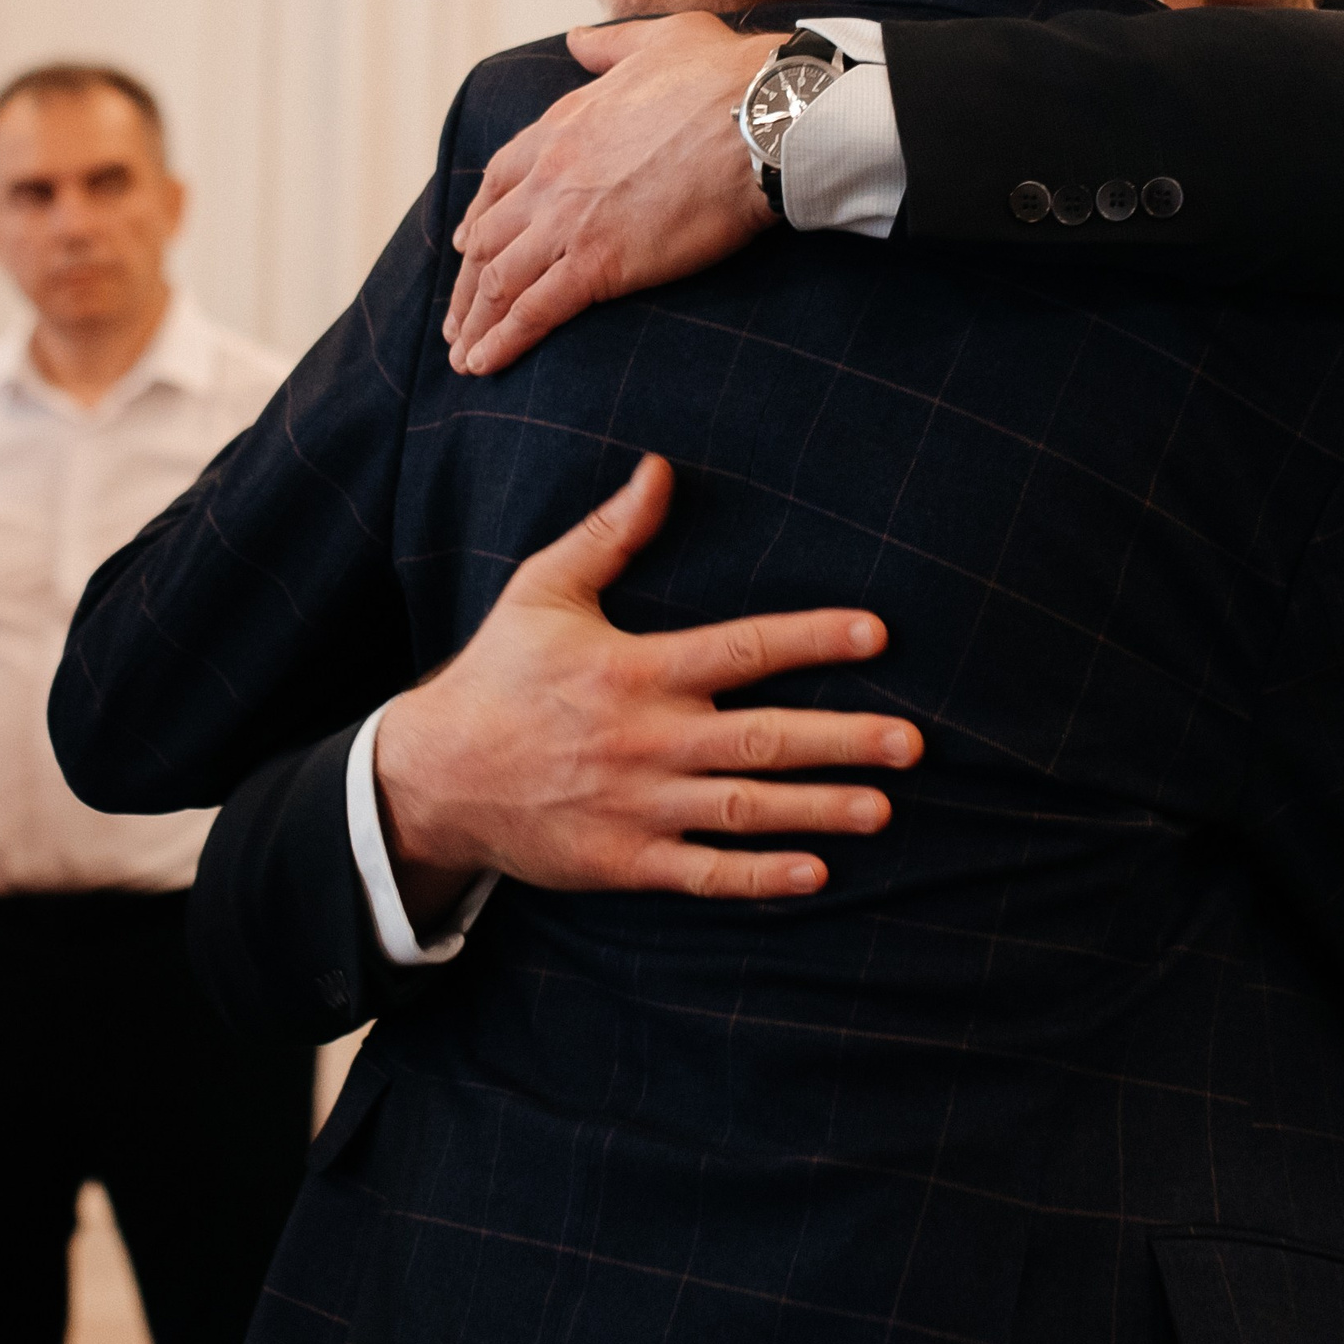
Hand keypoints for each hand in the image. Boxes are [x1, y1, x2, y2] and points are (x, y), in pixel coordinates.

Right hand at [373, 454, 915, 927]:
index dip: (813, 639)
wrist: (430, 777)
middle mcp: (646, 738)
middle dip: (843, 741)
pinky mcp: (623, 860)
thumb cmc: (498, 674)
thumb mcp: (544, 590)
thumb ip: (612, 534)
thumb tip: (661, 467)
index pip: (743, 648)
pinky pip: (704, 872)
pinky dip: (760, 876)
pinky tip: (816, 873)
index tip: (877, 633)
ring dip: (820, 809)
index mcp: (636, 669)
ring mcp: (638, 805)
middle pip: (763, 737)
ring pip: (746, 808)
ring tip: (884, 807)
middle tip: (913, 743)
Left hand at [443, 13, 781, 375]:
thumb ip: (608, 46)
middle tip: (457, 320)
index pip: (499, 180)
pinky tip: (485, 365)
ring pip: (499, 280)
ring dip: (474, 322)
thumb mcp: (657, 40)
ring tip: (462, 357)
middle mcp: (551, 174)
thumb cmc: (725, 77)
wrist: (761, 118)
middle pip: (489, 238)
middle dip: (467, 285)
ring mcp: (568, 220)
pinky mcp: (598, 263)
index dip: (480, 219)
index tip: (468, 246)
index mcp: (562, 125)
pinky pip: (534, 310)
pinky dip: (502, 342)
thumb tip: (577, 38)